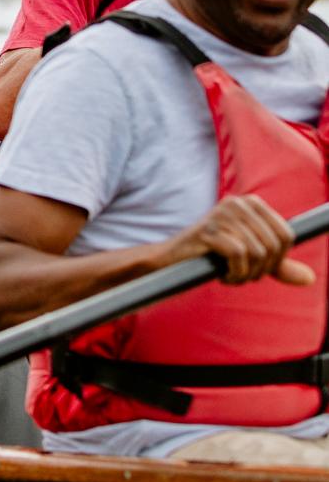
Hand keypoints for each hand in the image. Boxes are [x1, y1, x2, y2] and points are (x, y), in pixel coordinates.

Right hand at [172, 195, 312, 285]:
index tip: (259, 269)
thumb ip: (278, 265)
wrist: (170, 261)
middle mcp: (238, 203)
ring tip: (231, 276)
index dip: (279, 260)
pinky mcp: (209, 229)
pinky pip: (239, 256)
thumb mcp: (250, 259)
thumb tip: (309, 278)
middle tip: (243, 276)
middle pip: (274, 245)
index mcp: (251, 203)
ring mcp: (222, 214)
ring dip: (247, 274)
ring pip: (257, 253)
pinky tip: (223, 276)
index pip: (287, 235)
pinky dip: (235, 273)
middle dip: (262, 270)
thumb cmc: (211, 257)